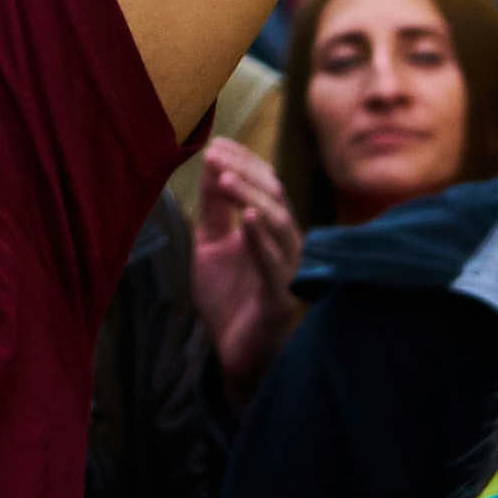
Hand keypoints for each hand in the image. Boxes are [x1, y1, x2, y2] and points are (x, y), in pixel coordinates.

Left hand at [186, 137, 305, 386]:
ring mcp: (288, 270)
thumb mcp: (210, 244)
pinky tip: (248, 220)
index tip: (215, 143)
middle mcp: (286, 244)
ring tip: (225, 180)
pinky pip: (275, 264)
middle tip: (215, 155)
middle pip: (274, 197)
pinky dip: (262, 240)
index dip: (243, 162)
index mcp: (272, 229)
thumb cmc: (228, 297)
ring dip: (251, 199)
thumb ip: (213, 208)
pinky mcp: (281, 298)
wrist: (232, 353)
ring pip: (279, 224)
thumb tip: (210, 161)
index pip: (265, 184)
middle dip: (244, 173)